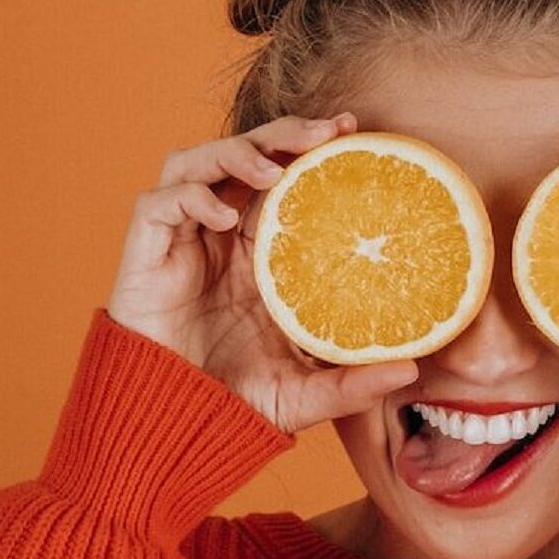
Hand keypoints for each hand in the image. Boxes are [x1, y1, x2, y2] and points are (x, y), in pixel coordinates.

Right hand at [105, 112, 419, 433]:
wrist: (171, 428)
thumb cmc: (234, 403)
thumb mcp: (305, 393)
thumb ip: (353, 383)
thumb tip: (413, 372)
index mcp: (261, 252)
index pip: (285, 178)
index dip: (311, 147)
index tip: (353, 131)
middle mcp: (221, 236)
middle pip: (246, 155)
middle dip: (283, 132)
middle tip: (328, 130)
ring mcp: (182, 241)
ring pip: (197, 161)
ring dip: (236, 154)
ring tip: (275, 171)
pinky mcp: (145, 254)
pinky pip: (159, 203)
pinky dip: (191, 197)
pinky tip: (223, 217)